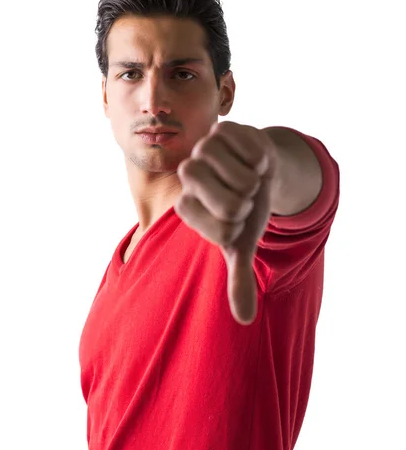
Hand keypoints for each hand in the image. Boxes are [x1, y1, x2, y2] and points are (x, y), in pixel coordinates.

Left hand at [174, 121, 278, 324]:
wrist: (257, 170)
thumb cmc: (245, 209)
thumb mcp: (242, 243)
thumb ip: (238, 279)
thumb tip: (244, 320)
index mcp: (186, 207)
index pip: (224, 230)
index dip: (242, 225)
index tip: (236, 216)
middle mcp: (187, 178)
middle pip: (231, 206)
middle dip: (250, 205)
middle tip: (245, 195)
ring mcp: (203, 150)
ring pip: (243, 179)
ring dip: (257, 182)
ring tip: (249, 176)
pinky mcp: (222, 130)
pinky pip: (253, 152)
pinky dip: (263, 159)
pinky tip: (253, 158)